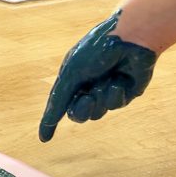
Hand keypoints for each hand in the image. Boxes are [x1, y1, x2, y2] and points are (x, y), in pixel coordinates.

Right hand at [39, 10, 156, 141]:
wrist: (130, 38)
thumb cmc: (96, 50)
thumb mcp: (71, 74)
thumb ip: (59, 99)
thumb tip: (47, 123)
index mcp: (71, 77)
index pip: (59, 103)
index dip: (51, 120)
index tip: (45, 139)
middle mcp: (88, 84)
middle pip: (78, 113)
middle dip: (82, 109)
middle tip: (88, 99)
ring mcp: (106, 89)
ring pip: (98, 112)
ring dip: (101, 99)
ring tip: (107, 82)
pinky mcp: (125, 92)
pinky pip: (115, 105)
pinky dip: (116, 94)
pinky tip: (121, 80)